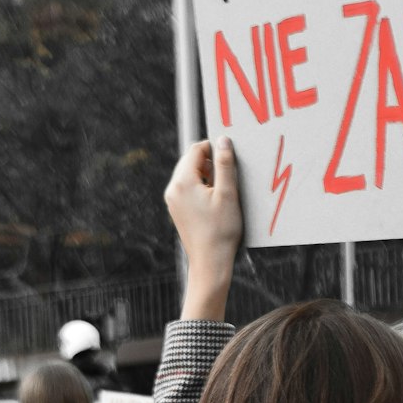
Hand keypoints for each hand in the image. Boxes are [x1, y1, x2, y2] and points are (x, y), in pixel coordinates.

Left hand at [165, 136, 243, 318]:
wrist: (210, 262)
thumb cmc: (221, 231)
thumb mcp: (228, 194)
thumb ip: (225, 164)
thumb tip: (223, 140)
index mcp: (183, 182)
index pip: (196, 149)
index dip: (214, 149)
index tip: (229, 159)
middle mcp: (173, 188)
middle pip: (191, 160)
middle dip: (210, 164)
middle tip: (226, 181)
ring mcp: (173, 200)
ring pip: (190, 174)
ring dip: (207, 176)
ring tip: (221, 195)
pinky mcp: (177, 209)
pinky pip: (188, 188)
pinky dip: (202, 188)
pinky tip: (214, 203)